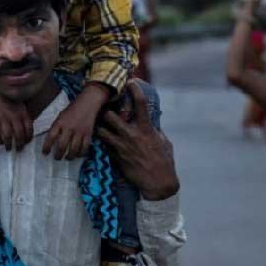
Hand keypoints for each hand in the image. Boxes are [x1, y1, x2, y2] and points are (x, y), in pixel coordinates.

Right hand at [0, 86, 32, 150]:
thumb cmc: (11, 99)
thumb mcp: (22, 106)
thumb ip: (25, 116)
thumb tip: (27, 130)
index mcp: (23, 113)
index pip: (29, 128)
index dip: (29, 137)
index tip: (27, 142)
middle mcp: (15, 116)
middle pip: (19, 134)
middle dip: (20, 144)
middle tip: (19, 149)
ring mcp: (4, 118)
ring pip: (8, 135)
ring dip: (9, 144)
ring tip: (9, 148)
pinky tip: (0, 142)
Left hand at [43, 84, 107, 159]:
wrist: (87, 103)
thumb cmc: (72, 110)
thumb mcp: (60, 116)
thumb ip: (56, 127)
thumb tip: (50, 140)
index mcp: (60, 122)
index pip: (51, 137)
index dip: (46, 147)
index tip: (45, 153)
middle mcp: (69, 128)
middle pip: (62, 146)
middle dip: (58, 155)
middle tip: (57, 158)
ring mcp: (79, 132)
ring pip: (74, 149)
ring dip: (69, 156)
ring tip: (67, 158)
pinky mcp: (88, 134)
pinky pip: (84, 148)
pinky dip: (80, 153)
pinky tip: (77, 154)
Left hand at [96, 81, 178, 200]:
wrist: (158, 183)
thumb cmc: (164, 162)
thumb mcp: (164, 142)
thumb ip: (156, 130)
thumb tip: (153, 121)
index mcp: (147, 129)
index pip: (140, 103)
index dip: (134, 89)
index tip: (129, 82)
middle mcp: (132, 135)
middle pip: (111, 116)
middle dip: (107, 111)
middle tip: (106, 110)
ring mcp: (122, 147)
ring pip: (102, 131)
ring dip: (100, 127)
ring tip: (101, 126)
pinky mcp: (116, 158)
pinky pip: (103, 146)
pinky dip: (102, 142)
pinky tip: (104, 142)